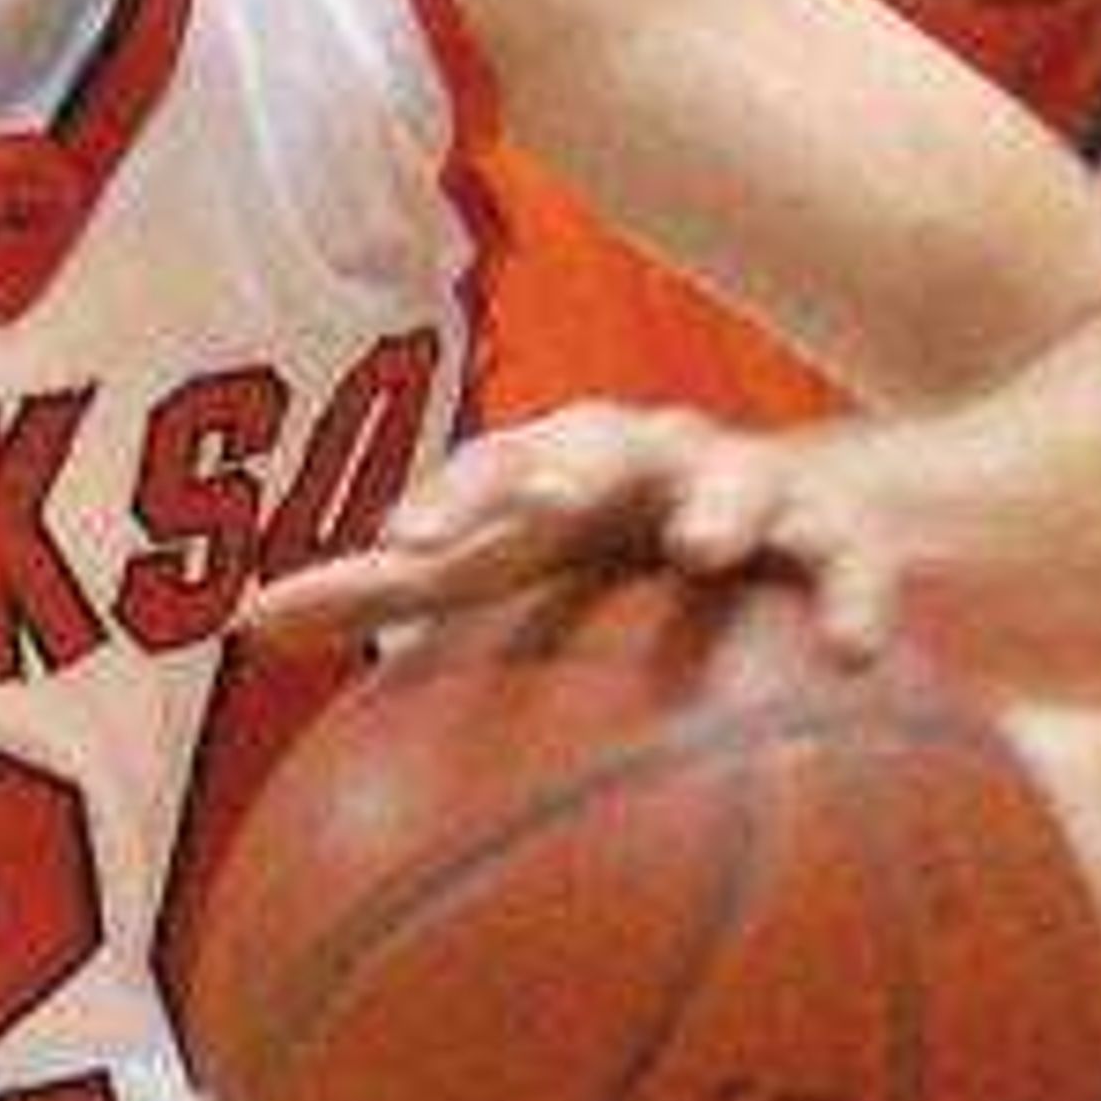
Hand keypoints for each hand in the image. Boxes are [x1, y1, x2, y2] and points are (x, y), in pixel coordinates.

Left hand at [245, 403, 898, 659]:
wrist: (763, 511)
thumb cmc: (596, 545)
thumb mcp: (500, 561)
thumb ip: (387, 588)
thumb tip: (239, 622)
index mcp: (556, 466)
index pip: (492, 469)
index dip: (450, 498)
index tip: (406, 542)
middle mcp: (647, 458)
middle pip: (606, 445)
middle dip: (575, 465)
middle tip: (550, 502)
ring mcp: (744, 488)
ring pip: (735, 483)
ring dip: (719, 507)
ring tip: (705, 550)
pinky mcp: (835, 535)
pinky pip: (849, 562)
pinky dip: (855, 597)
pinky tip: (860, 655)